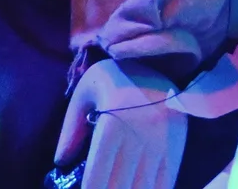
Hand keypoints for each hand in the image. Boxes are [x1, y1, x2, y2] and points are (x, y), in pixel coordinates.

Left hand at [54, 57, 186, 188]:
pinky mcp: (177, 145)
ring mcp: (161, 143)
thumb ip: (70, 129)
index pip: (97, 177)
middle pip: (119, 186)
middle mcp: (139, 136)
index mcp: (112, 125)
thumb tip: (61, 161)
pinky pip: (165, 181)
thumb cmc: (113, 79)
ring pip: (142, 187)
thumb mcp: (84, 94)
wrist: (154, 60)